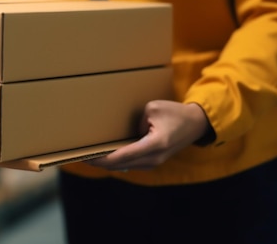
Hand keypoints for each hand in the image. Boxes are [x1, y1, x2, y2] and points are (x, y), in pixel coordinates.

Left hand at [85, 100, 210, 170]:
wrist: (195, 124)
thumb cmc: (174, 113)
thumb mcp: (152, 109)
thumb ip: (135, 121)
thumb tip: (124, 133)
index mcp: (154, 144)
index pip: (122, 156)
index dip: (102, 159)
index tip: (86, 156)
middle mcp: (153, 158)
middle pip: (120, 165)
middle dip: (99, 162)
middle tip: (80, 155)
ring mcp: (153, 162)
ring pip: (124, 166)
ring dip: (107, 163)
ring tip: (89, 156)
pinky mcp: (152, 161)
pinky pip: (130, 164)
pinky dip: (116, 161)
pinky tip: (104, 155)